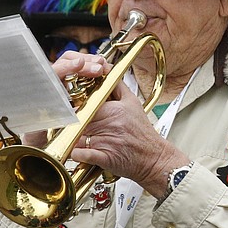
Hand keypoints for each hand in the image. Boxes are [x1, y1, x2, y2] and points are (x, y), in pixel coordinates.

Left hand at [72, 80, 187, 196]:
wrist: (154, 157)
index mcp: (115, 110)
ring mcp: (106, 142)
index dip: (78, 108)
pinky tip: (77, 151)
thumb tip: (105, 69)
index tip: (77, 111)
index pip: (85, 105)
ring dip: (73, 138)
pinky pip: (81, 154)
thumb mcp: (133, 103)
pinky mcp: (104, 158)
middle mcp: (110, 124)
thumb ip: (117, 85)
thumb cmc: (142, 133)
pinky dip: (76, 153)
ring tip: (79, 138)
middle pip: (79, 120)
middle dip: (75, 123)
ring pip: (77, 136)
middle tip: (76, 126)